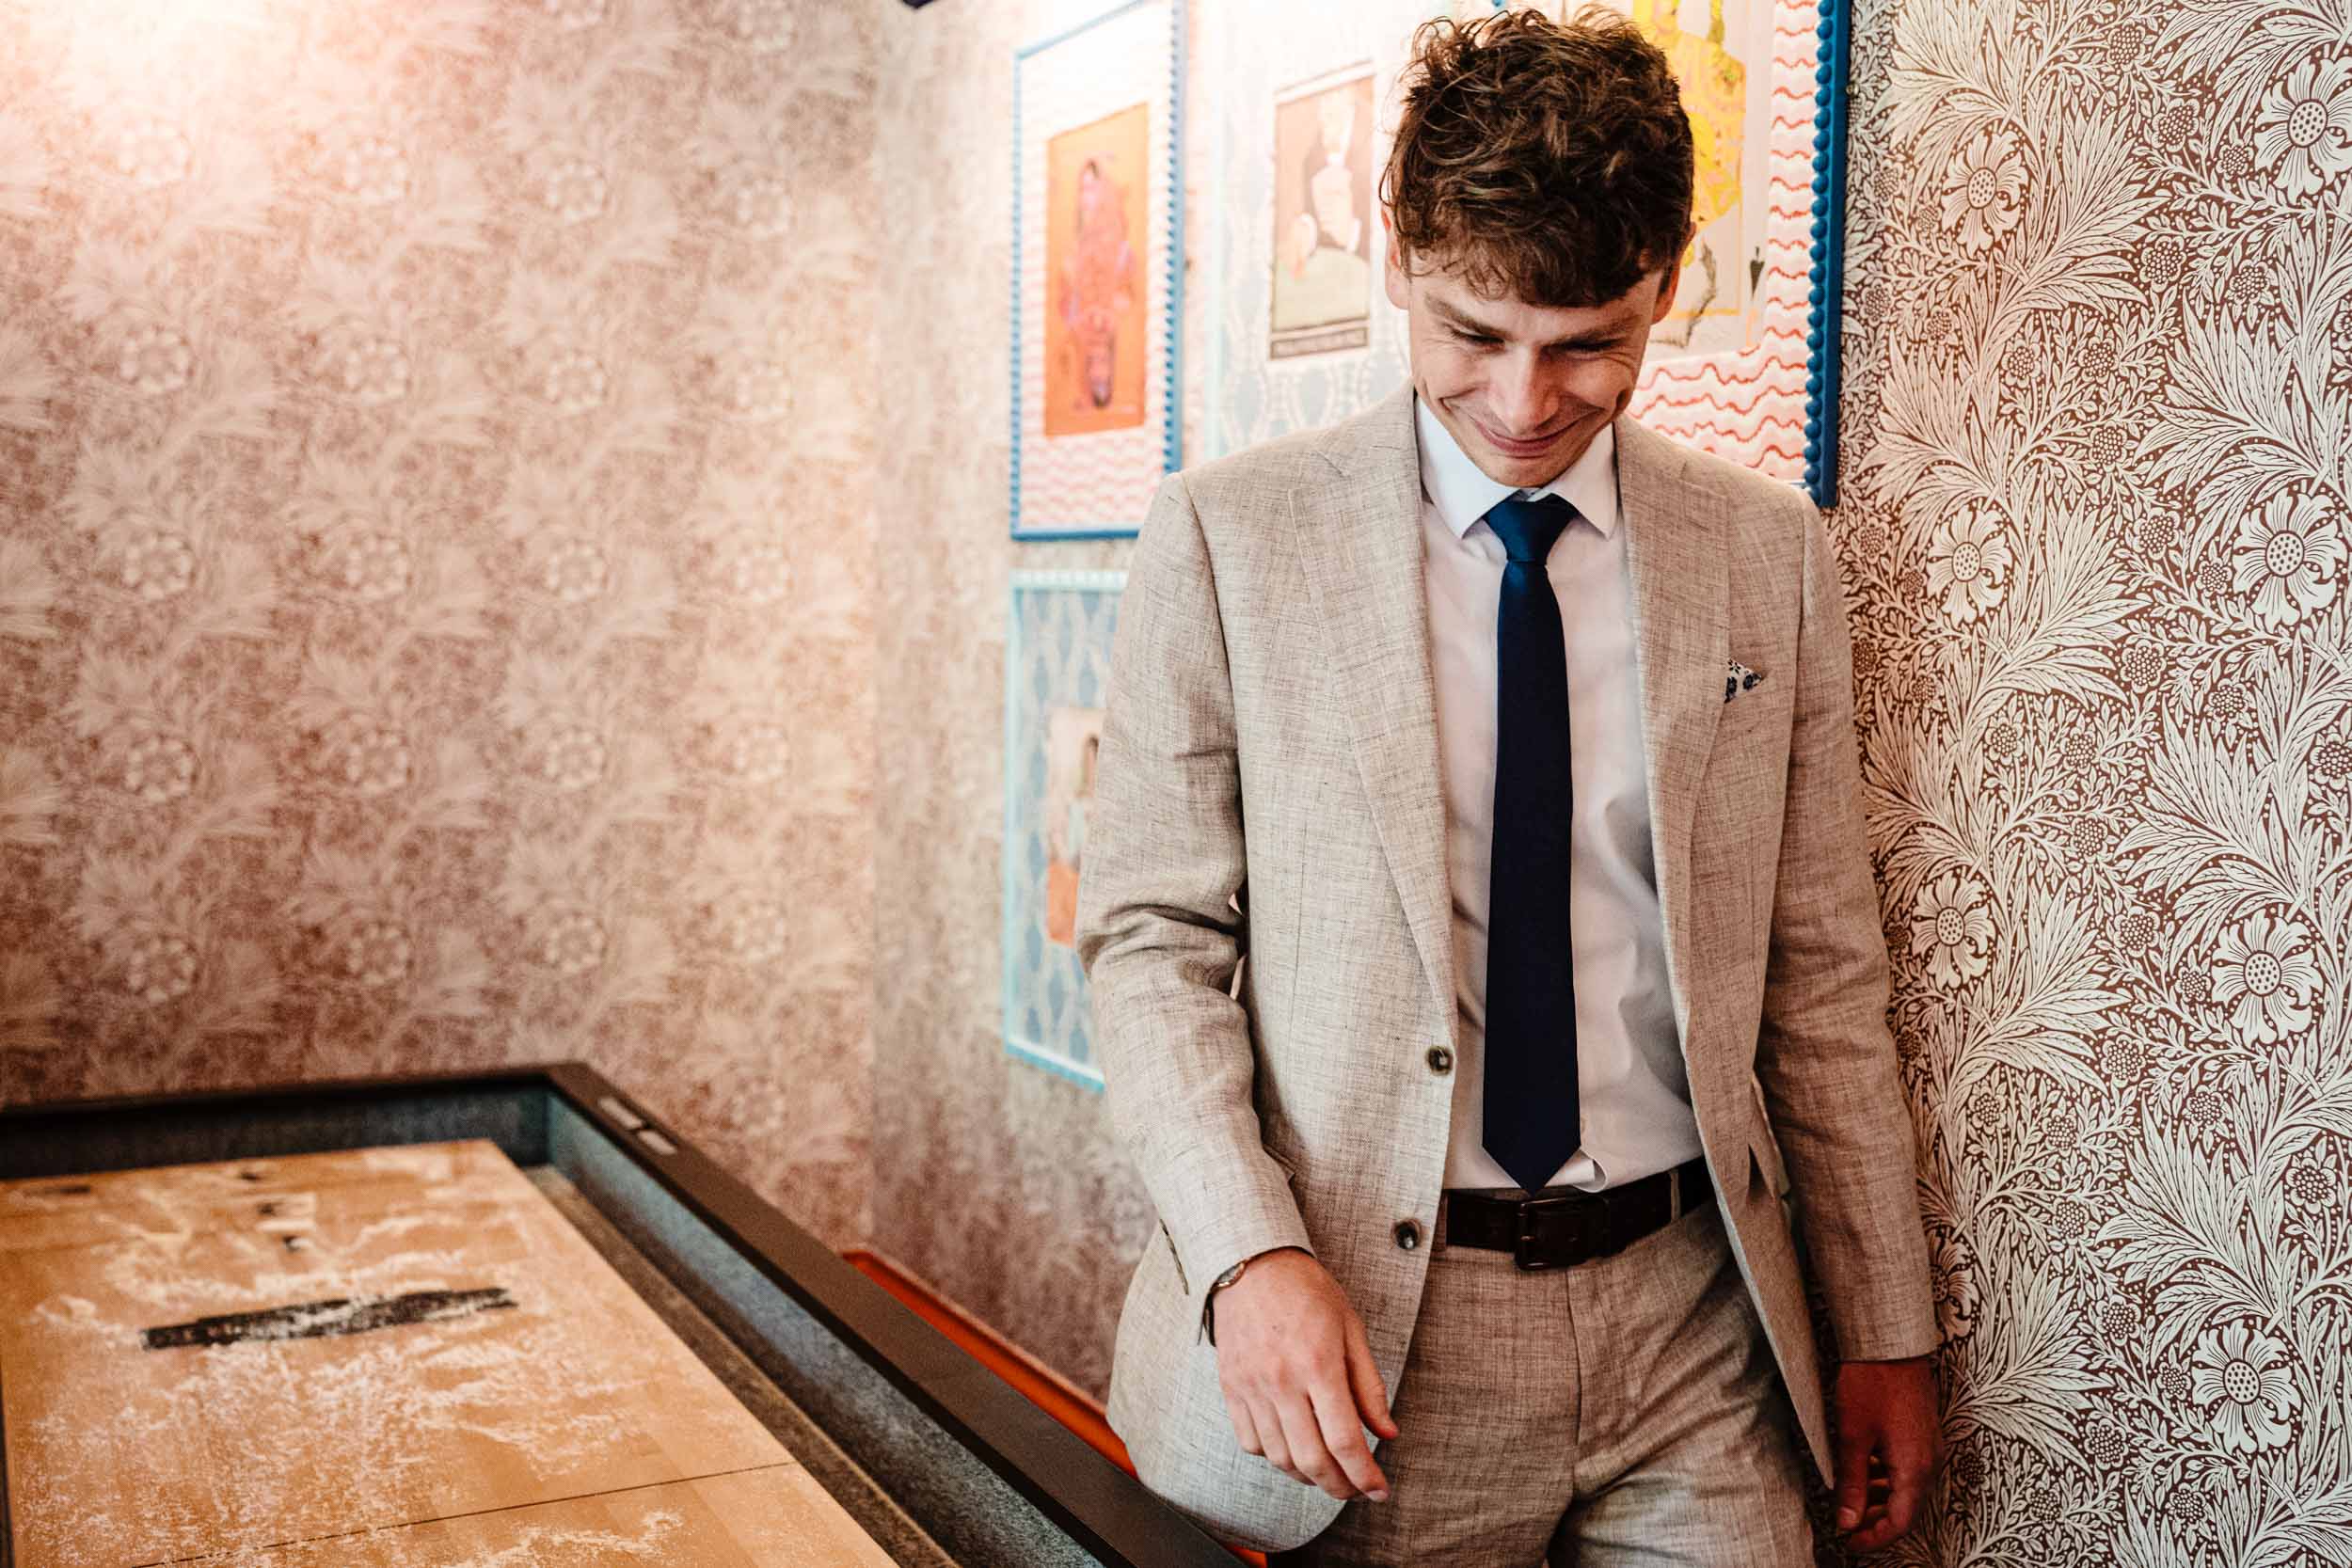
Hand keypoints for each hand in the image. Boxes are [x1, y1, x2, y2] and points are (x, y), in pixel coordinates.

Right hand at [1210, 1247, 1399, 1502]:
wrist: (1250, 1264)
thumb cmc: (1305, 1290)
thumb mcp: (1350, 1328)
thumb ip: (1369, 1385)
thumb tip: (1387, 1431)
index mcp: (1318, 1364)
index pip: (1345, 1439)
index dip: (1365, 1475)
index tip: (1378, 1490)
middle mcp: (1282, 1381)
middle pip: (1312, 1459)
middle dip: (1339, 1487)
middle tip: (1355, 1491)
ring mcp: (1252, 1387)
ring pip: (1280, 1457)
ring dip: (1307, 1476)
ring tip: (1327, 1472)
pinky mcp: (1231, 1389)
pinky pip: (1251, 1442)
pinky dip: (1274, 1457)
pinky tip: (1292, 1448)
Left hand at [1832, 1356, 1940, 1550]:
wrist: (1891, 1343)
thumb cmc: (1871, 1384)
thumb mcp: (1852, 1437)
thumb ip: (1851, 1483)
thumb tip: (1847, 1521)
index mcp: (1915, 1469)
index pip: (1900, 1522)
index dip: (1875, 1538)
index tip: (1851, 1543)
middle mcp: (1929, 1462)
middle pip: (1907, 1510)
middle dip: (1878, 1522)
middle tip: (1848, 1525)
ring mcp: (1929, 1447)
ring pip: (1908, 1490)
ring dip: (1882, 1501)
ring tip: (1852, 1501)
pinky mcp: (1922, 1434)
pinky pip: (1909, 1470)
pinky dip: (1888, 1480)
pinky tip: (1865, 1473)